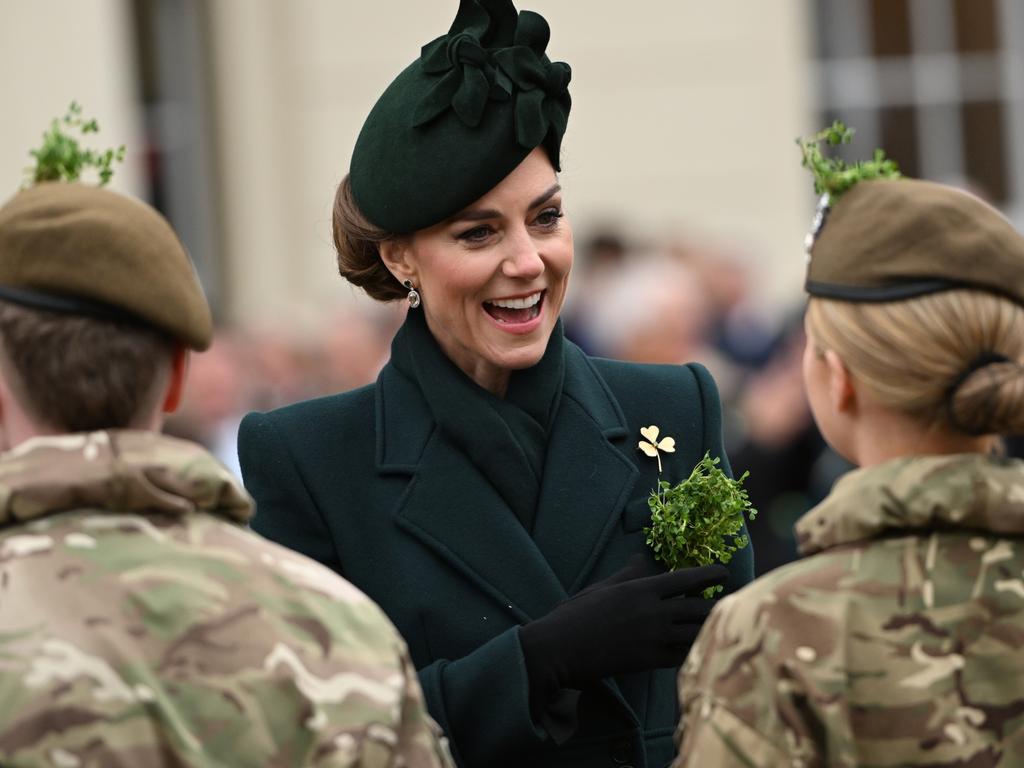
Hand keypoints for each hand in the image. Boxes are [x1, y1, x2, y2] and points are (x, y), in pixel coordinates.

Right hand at [519, 560, 726, 702]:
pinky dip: (696, 650)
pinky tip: (706, 647)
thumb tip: (642, 559)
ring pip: (695, 633)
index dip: (709, 575)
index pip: (685, 579)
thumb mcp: (602, 587)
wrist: (561, 649)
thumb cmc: (576, 614)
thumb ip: (628, 574)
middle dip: (719, 604)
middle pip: (698, 608)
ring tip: (727, 625)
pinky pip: (683, 655)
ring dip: (712, 628)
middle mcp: (653, 612)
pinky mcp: (649, 661)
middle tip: (734, 601)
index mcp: (641, 589)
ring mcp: (653, 638)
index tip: (725, 572)